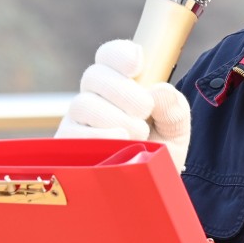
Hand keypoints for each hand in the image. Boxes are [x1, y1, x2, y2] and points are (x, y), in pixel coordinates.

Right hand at [56, 40, 190, 169]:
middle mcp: (93, 97)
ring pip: (84, 104)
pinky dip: (100, 136)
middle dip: (124, 90)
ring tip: (138, 134)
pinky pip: (74, 134)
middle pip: (94, 75)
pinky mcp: (68, 146)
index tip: (138, 64)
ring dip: (116, 117)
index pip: (109, 56)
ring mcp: (78, 121)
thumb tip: (158, 91)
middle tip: (145, 110)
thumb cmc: (159, 150)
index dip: (120, 54)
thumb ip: (174, 106)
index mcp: (118, 83)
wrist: (149, 188)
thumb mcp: (176, 127)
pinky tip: (120, 142)